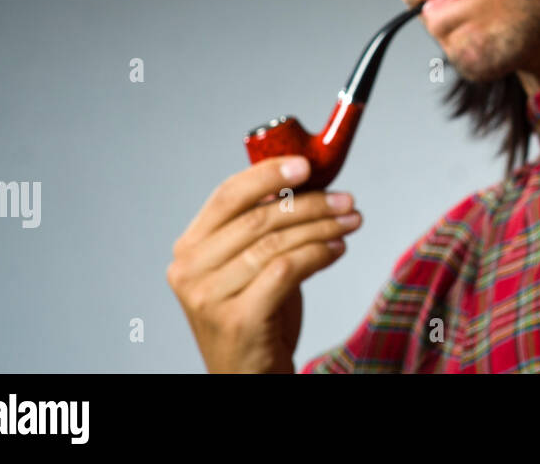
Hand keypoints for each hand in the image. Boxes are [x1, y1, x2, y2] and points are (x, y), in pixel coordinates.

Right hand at [166, 156, 362, 372]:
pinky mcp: (237, 319)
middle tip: (346, 199)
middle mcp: (189, 270)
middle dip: (311, 204)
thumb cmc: (256, 315)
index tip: (307, 164)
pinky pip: (286, 270)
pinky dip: (318, 254)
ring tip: (350, 222)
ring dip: (322, 228)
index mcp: (189, 248)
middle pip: (258, 218)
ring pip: (276, 244)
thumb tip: (309, 183)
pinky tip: (338, 250)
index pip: (227, 195)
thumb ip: (264, 228)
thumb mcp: (250, 266)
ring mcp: (208, 297)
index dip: (268, 174)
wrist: (249, 376)